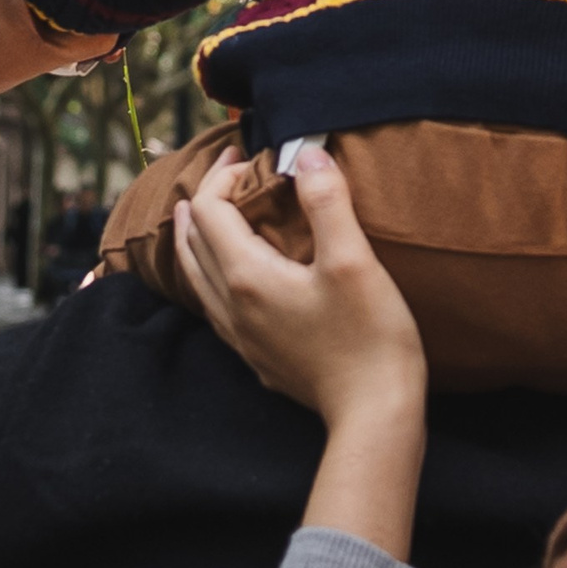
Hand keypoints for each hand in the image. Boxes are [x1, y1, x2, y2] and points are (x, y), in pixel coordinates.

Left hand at [177, 146, 428, 556]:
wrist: (374, 413)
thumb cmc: (370, 337)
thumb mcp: (354, 261)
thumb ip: (327, 203)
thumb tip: (307, 155)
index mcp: (248, 277)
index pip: (209, 211)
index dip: (221, 176)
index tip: (246, 154)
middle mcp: (232, 306)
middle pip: (193, 242)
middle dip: (204, 201)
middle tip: (227, 173)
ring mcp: (241, 336)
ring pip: (197, 277)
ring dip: (197, 238)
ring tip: (206, 215)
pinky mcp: (257, 356)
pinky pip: (214, 304)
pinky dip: (210, 272)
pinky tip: (231, 275)